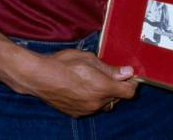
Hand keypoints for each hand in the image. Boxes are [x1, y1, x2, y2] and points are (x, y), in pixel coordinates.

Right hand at [18, 48, 137, 116]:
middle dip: (117, 87)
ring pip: (104, 104)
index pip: (129, 92)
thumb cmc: (64, 63)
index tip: (128, 75)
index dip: (131, 83)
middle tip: (110, 74)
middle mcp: (96, 103)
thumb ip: (110, 69)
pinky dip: (92, 99)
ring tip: (95, 80)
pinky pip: (91, 107)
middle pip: (117, 98)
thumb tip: (127, 72)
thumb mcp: (90, 59)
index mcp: (103, 88)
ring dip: (105, 94)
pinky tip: (83, 87)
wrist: (40, 77)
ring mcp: (85, 110)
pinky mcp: (76, 113)